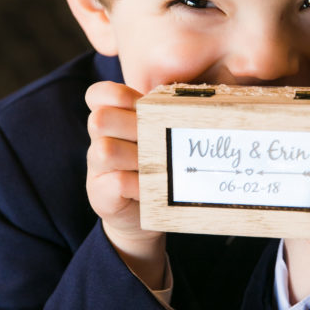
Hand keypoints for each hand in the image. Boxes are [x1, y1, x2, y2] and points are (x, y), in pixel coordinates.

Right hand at [84, 80, 165, 288]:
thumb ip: (167, 117)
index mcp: (112, 119)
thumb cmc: (156, 168)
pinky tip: (156, 189)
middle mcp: (99, 140)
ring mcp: (96, 167)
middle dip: (133, 126)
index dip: (119, 95)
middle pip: (100, 119)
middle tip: (157, 139)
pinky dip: (141, 184)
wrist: (141, 214)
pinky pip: (118, 181)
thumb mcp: (159, 138)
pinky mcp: (100, 192)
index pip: (99, 94)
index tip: (142, 106)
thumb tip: (212, 97)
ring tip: (158, 166)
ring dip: (137, 157)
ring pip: (105, 150)